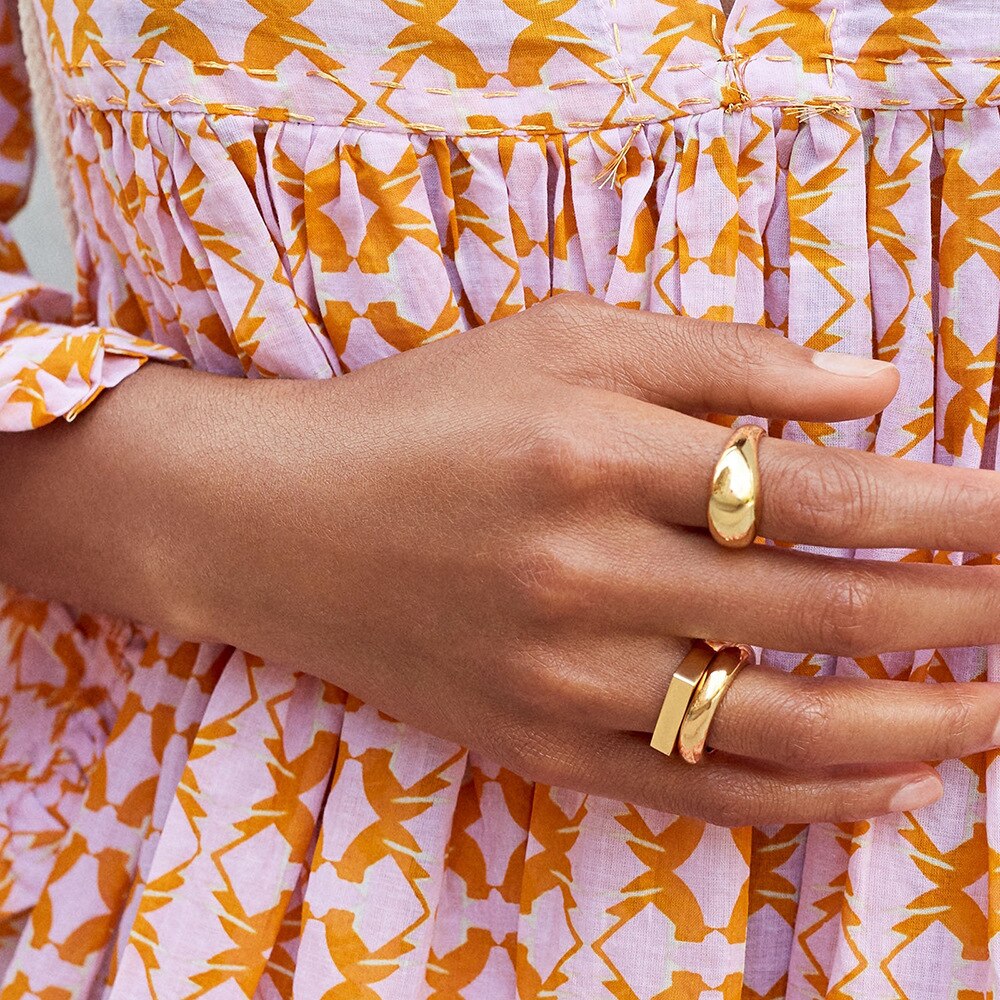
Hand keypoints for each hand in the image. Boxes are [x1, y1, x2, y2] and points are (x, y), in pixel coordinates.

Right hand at [9, 294, 999, 825]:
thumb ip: (719, 356)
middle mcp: (589, 576)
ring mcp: (567, 679)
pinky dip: (812, 800)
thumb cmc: (428, 414)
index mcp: (600, 454)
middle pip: (824, 610)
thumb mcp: (561, 337)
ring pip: (783, 726)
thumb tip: (873, 385)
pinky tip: (893, 786)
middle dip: (962, 611)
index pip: (821, 489)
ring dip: (919, 725)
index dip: (947, 504)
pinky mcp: (542, 746)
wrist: (285, 523)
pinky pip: (702, 793)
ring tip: (999, 710)